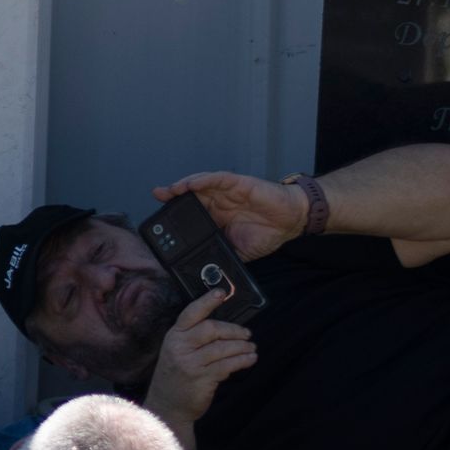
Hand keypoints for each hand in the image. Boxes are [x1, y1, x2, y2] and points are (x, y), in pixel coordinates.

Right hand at [142, 288, 257, 432]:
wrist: (168, 406)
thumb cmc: (176, 376)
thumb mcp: (177, 352)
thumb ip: (194, 338)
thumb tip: (226, 329)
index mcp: (174, 336)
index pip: (191, 314)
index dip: (207, 302)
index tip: (221, 293)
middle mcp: (180, 347)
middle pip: (211, 329)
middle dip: (234, 330)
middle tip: (247, 334)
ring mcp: (190, 363)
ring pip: (223, 348)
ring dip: (242, 347)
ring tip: (251, 348)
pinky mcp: (202, 378)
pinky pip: (227, 365)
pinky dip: (242, 361)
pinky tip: (249, 359)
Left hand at [149, 169, 311, 260]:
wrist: (291, 220)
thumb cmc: (268, 233)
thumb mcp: (239, 251)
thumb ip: (222, 254)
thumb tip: (205, 270)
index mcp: (218, 218)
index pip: (191, 213)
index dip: (175, 215)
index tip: (159, 221)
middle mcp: (219, 202)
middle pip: (191, 196)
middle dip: (172, 195)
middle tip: (157, 196)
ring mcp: (227, 192)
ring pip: (200, 185)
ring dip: (184, 186)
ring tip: (169, 190)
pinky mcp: (238, 184)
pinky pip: (217, 178)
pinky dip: (203, 180)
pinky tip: (191, 183)